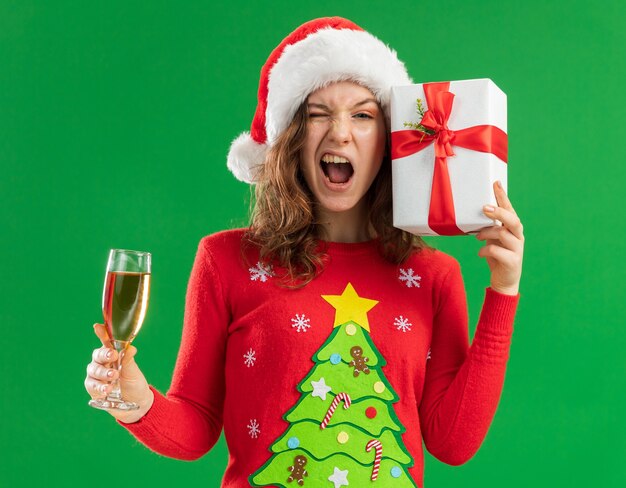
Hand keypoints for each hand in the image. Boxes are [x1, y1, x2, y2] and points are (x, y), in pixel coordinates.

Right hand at [84, 323, 153, 422]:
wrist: (136, 403)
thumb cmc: (134, 383)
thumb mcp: (133, 371)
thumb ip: (129, 360)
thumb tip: (131, 348)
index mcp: (112, 355)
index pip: (105, 342)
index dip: (101, 334)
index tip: (97, 326)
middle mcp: (102, 363)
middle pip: (97, 355)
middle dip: (104, 355)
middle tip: (113, 356)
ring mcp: (96, 376)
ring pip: (93, 370)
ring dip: (103, 373)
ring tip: (114, 376)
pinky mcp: (94, 389)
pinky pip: (92, 386)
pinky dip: (100, 387)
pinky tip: (107, 389)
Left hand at [476, 180, 523, 294]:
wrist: (504, 281)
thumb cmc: (497, 256)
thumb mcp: (492, 239)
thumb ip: (489, 227)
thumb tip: (476, 214)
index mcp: (512, 228)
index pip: (509, 209)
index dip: (503, 196)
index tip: (495, 183)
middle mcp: (518, 236)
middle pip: (513, 219)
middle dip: (499, 212)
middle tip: (484, 208)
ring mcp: (517, 249)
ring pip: (504, 234)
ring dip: (487, 233)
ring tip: (478, 236)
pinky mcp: (513, 261)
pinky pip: (498, 251)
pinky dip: (486, 250)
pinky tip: (480, 252)